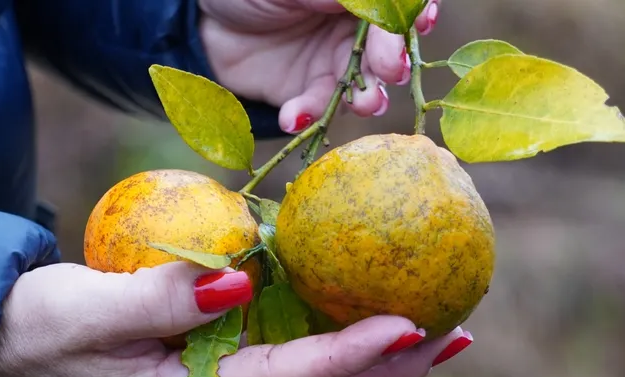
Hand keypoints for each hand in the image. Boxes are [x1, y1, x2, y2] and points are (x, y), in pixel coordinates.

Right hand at [0, 261, 471, 376]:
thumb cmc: (32, 329)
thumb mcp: (86, 311)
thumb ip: (160, 299)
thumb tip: (240, 280)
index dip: (351, 357)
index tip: (410, 326)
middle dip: (387, 373)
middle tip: (454, 337)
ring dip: (368, 359)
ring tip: (428, 329)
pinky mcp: (201, 356)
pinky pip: (279, 350)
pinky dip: (325, 334)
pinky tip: (347, 305)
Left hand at [198, 0, 441, 132]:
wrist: (205, 26)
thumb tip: (374, 3)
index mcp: (356, 0)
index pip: (396, 11)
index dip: (412, 17)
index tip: (420, 25)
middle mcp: (354, 31)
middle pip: (388, 50)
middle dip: (393, 61)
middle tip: (391, 71)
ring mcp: (333, 64)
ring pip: (362, 85)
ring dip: (366, 97)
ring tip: (364, 104)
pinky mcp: (308, 95)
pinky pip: (318, 110)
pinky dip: (308, 114)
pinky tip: (293, 116)